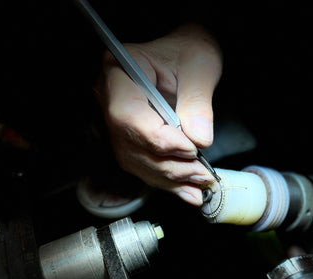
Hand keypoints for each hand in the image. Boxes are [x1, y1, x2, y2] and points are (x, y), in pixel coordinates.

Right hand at [97, 24, 221, 205]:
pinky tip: (189, 191)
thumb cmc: (187, 53)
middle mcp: (109, 99)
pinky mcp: (130, 140)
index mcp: (119, 72)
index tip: (192, 148)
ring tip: (200, 182)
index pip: (127, 115)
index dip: (158, 138)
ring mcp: (117, 123)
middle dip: (169, 164)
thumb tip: (200, 139)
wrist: (184, 58)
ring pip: (137, 161)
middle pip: (131, 143)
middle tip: (203, 173)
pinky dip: (168, 182)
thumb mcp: (199, 67)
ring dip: (171, 177)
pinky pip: (144, 166)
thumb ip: (198, 102)